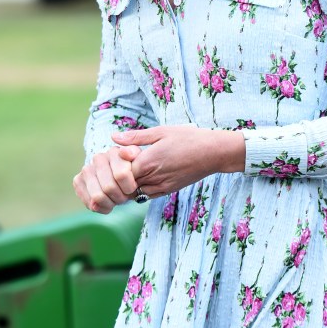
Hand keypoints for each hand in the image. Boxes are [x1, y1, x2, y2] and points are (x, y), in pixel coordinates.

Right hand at [73, 146, 138, 213]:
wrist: (122, 179)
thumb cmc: (134, 172)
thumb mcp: (141, 161)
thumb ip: (135, 154)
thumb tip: (124, 152)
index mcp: (114, 152)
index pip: (121, 175)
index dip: (129, 188)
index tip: (133, 188)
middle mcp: (98, 158)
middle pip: (109, 187)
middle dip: (120, 197)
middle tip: (124, 196)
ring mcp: (86, 169)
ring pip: (97, 196)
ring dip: (110, 203)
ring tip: (115, 200)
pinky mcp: (78, 180)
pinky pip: (89, 202)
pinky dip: (100, 207)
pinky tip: (106, 203)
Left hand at [112, 125, 245, 197]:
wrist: (213, 153)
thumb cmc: (188, 138)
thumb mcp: (161, 132)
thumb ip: (136, 137)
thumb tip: (114, 137)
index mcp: (148, 161)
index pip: (120, 170)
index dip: (117, 162)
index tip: (121, 152)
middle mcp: (153, 178)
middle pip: (125, 183)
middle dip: (121, 174)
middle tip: (126, 160)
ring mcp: (161, 187)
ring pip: (134, 192)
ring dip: (131, 182)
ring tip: (136, 167)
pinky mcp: (168, 191)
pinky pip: (146, 195)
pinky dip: (141, 188)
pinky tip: (146, 176)